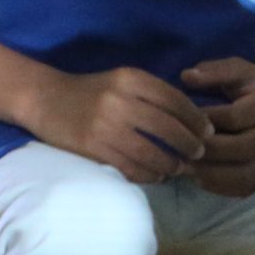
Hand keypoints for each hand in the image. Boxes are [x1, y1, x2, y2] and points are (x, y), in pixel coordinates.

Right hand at [27, 67, 213, 184]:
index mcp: (131, 78)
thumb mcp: (121, 80)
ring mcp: (106, 125)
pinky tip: (156, 175)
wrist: (46, 99)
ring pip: (151, 151)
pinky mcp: (94, 148)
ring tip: (179, 168)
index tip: (209, 131)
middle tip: (199, 153)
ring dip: (171, 164)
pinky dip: (148, 175)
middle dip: (189, 143)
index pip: (174, 99)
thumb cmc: (90, 91)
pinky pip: (130, 167)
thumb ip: (151, 94)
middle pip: (168, 127)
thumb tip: (190, 118)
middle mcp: (121, 99)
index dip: (196, 118)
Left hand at [181, 57, 254, 197]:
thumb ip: (213, 72)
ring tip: (185, 167)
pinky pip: (245, 188)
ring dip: (210, 174)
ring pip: (244, 174)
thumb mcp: (236, 71)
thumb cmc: (252, 87)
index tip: (183, 120)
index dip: (206, 120)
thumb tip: (186, 77)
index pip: (235, 117)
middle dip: (207, 150)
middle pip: (241, 149)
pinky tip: (198, 178)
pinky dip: (219, 186)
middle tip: (179, 149)